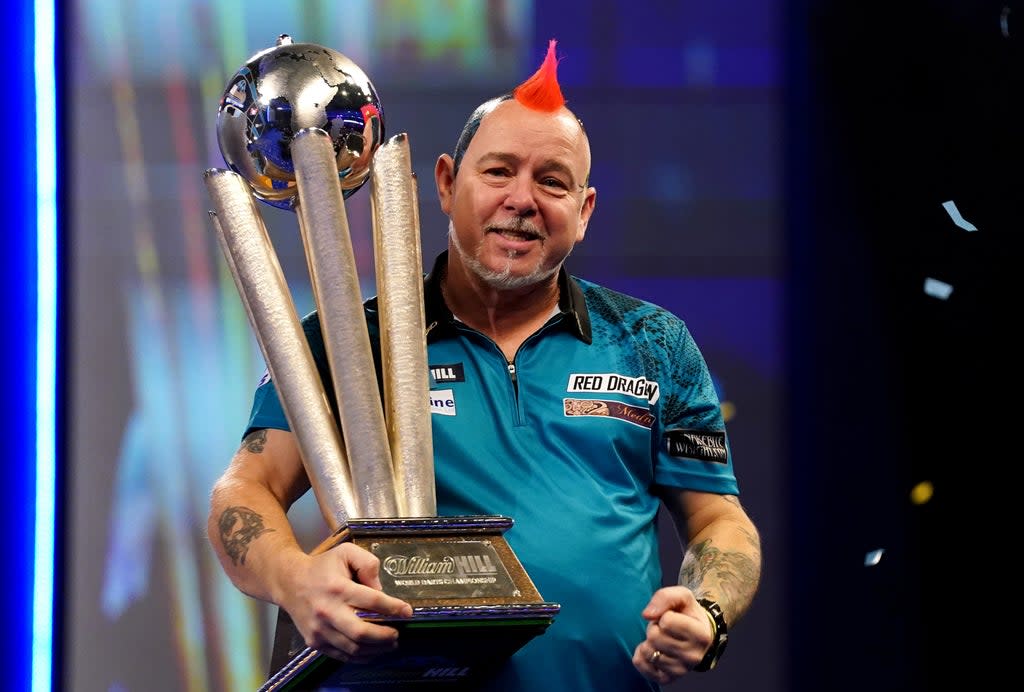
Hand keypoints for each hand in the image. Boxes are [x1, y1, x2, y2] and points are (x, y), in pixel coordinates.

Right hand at [280, 542, 413, 662]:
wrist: (289, 583)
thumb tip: (381, 590)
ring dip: (376, 649)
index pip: (372, 601)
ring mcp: (320, 629)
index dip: (394, 608)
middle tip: (397, 633)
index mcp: (338, 588)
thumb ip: (368, 564)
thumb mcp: (346, 552)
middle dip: (385, 635)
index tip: (407, 612)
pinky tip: (372, 651)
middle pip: (361, 631)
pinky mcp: (315, 641)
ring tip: (389, 644)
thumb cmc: (322, 567)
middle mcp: (328, 611)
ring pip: (353, 648)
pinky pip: (341, 655)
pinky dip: (360, 656)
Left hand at [632, 586, 713, 683]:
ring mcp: (681, 670)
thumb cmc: (688, 614)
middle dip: (655, 627)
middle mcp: (693, 657)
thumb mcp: (682, 596)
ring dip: (649, 641)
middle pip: (655, 637)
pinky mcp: (667, 678)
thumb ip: (665, 597)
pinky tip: (652, 650)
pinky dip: (640, 654)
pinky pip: (641, 664)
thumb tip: (647, 615)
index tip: (673, 618)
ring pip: (648, 652)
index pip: (666, 621)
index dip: (665, 615)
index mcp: (701, 635)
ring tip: (661, 639)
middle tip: (665, 629)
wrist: (696, 636)